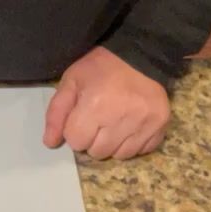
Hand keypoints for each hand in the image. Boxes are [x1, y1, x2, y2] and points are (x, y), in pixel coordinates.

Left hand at [43, 46, 170, 159]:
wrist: (139, 56)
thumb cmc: (100, 67)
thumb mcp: (71, 81)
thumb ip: (57, 112)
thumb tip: (50, 142)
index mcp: (95, 105)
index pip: (76, 141)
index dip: (74, 130)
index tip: (81, 116)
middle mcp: (121, 119)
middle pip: (97, 152)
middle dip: (93, 139)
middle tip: (98, 118)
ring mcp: (144, 125)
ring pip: (119, 156)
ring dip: (112, 144)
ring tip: (114, 121)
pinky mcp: (160, 127)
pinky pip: (141, 152)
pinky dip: (132, 143)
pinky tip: (130, 125)